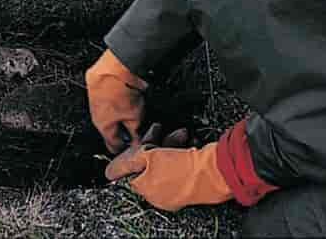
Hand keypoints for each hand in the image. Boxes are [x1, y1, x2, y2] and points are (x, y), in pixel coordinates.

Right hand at [85, 49, 147, 152]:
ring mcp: (93, 99)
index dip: (124, 149)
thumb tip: (137, 140)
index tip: (132, 148)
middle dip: (121, 130)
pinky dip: (112, 100)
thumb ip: (135, 132)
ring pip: (106, 112)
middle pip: (108, 128)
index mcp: (103, 126)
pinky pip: (104, 98)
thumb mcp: (135, 116)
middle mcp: (95, 114)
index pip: (112, 145)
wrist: (115, 67)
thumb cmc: (122, 91)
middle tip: (134, 128)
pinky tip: (122, 96)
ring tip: (130, 109)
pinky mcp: (95, 86)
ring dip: (117, 114)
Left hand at [107, 139, 232, 211]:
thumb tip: (109, 173)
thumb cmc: (183, 166)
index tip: (139, 142)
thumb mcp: (149, 157)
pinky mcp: (190, 184)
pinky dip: (180, 151)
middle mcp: (160, 195)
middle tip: (157, 130)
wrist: (216, 170)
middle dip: (153, 144)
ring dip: (169, 144)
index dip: (134, 153)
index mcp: (147, 192)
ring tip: (180, 133)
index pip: (131, 171)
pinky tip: (187, 141)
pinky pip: (179, 166)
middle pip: (148, 165)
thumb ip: (128, 162)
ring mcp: (176, 190)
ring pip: (165, 162)